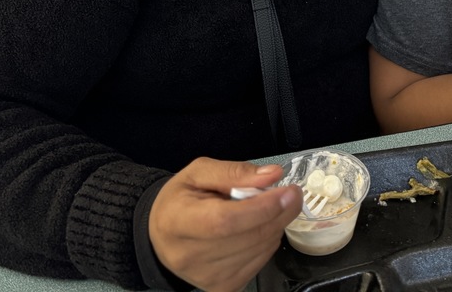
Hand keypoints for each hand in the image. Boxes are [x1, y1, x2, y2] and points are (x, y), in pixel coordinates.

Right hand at [149, 157, 301, 291]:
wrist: (162, 234)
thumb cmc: (180, 199)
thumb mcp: (199, 172)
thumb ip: (235, 172)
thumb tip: (273, 175)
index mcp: (178, 221)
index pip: (226, 221)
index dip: (262, 208)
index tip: (288, 192)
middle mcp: (190, 256)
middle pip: (249, 237)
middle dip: (279, 213)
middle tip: (290, 194)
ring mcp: (207, 277)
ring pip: (260, 250)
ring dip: (274, 226)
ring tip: (263, 210)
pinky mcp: (222, 288)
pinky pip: (260, 262)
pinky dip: (267, 241)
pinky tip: (254, 229)